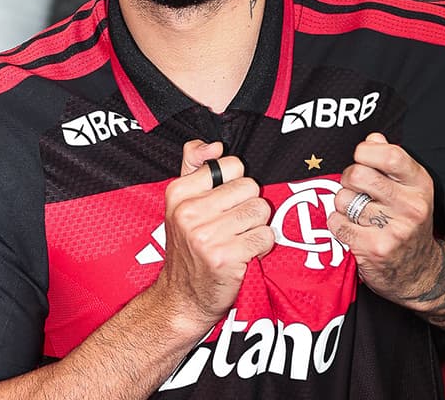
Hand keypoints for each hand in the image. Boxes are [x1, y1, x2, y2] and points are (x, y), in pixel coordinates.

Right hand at [151, 140, 273, 330]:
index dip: (235, 184)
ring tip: (238, 240)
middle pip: (250, 186)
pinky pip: (266, 237)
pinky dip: (261, 247)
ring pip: (261, 210)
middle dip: (249, 206)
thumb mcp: (181, 204)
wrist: (182, 299)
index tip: (223, 203)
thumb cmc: (189, 248)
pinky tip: (244, 255)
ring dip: (256, 227)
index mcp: (178, 193)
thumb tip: (214, 145)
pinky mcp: (226, 257)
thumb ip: (194, 166)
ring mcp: (206, 236)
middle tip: (233, 225)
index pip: (231, 165)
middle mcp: (189, 213)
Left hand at [326, 133, 442, 305]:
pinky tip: (351, 229)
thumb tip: (373, 138)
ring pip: (343, 199)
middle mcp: (412, 206)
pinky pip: (337, 223)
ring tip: (357, 214)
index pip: (390, 155)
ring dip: (342, 205)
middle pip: (359, 174)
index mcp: (420, 185)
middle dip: (348, 178)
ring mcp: (395, 229)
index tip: (362, 159)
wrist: (420, 274)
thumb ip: (391, 161)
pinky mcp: (375, 248)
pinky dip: (337, 224)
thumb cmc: (408, 225)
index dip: (366, 152)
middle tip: (355, 189)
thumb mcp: (410, 190)